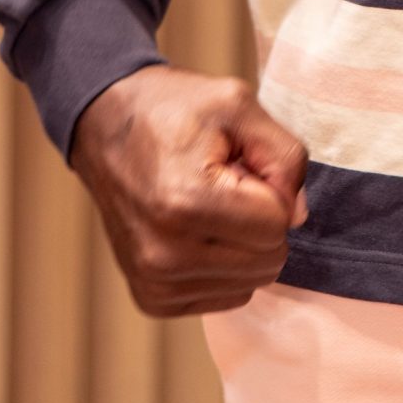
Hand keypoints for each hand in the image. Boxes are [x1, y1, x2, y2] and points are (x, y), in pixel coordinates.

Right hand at [70, 65, 310, 318]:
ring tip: (209, 205)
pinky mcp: (151, 298)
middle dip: (260, 220)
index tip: (242, 164)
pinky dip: (224, 265)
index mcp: (186, 202)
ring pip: (249, 284)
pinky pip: (225, 297)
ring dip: (242, 245)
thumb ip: (284, 156)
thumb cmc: (174, 109)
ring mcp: (154, 281)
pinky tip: (198, 231)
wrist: (105, 124)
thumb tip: (298, 216)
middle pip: (268, 261)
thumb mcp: (238, 104)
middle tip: (227, 184)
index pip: (277, 225)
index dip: (273, 189)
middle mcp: (165, 254)